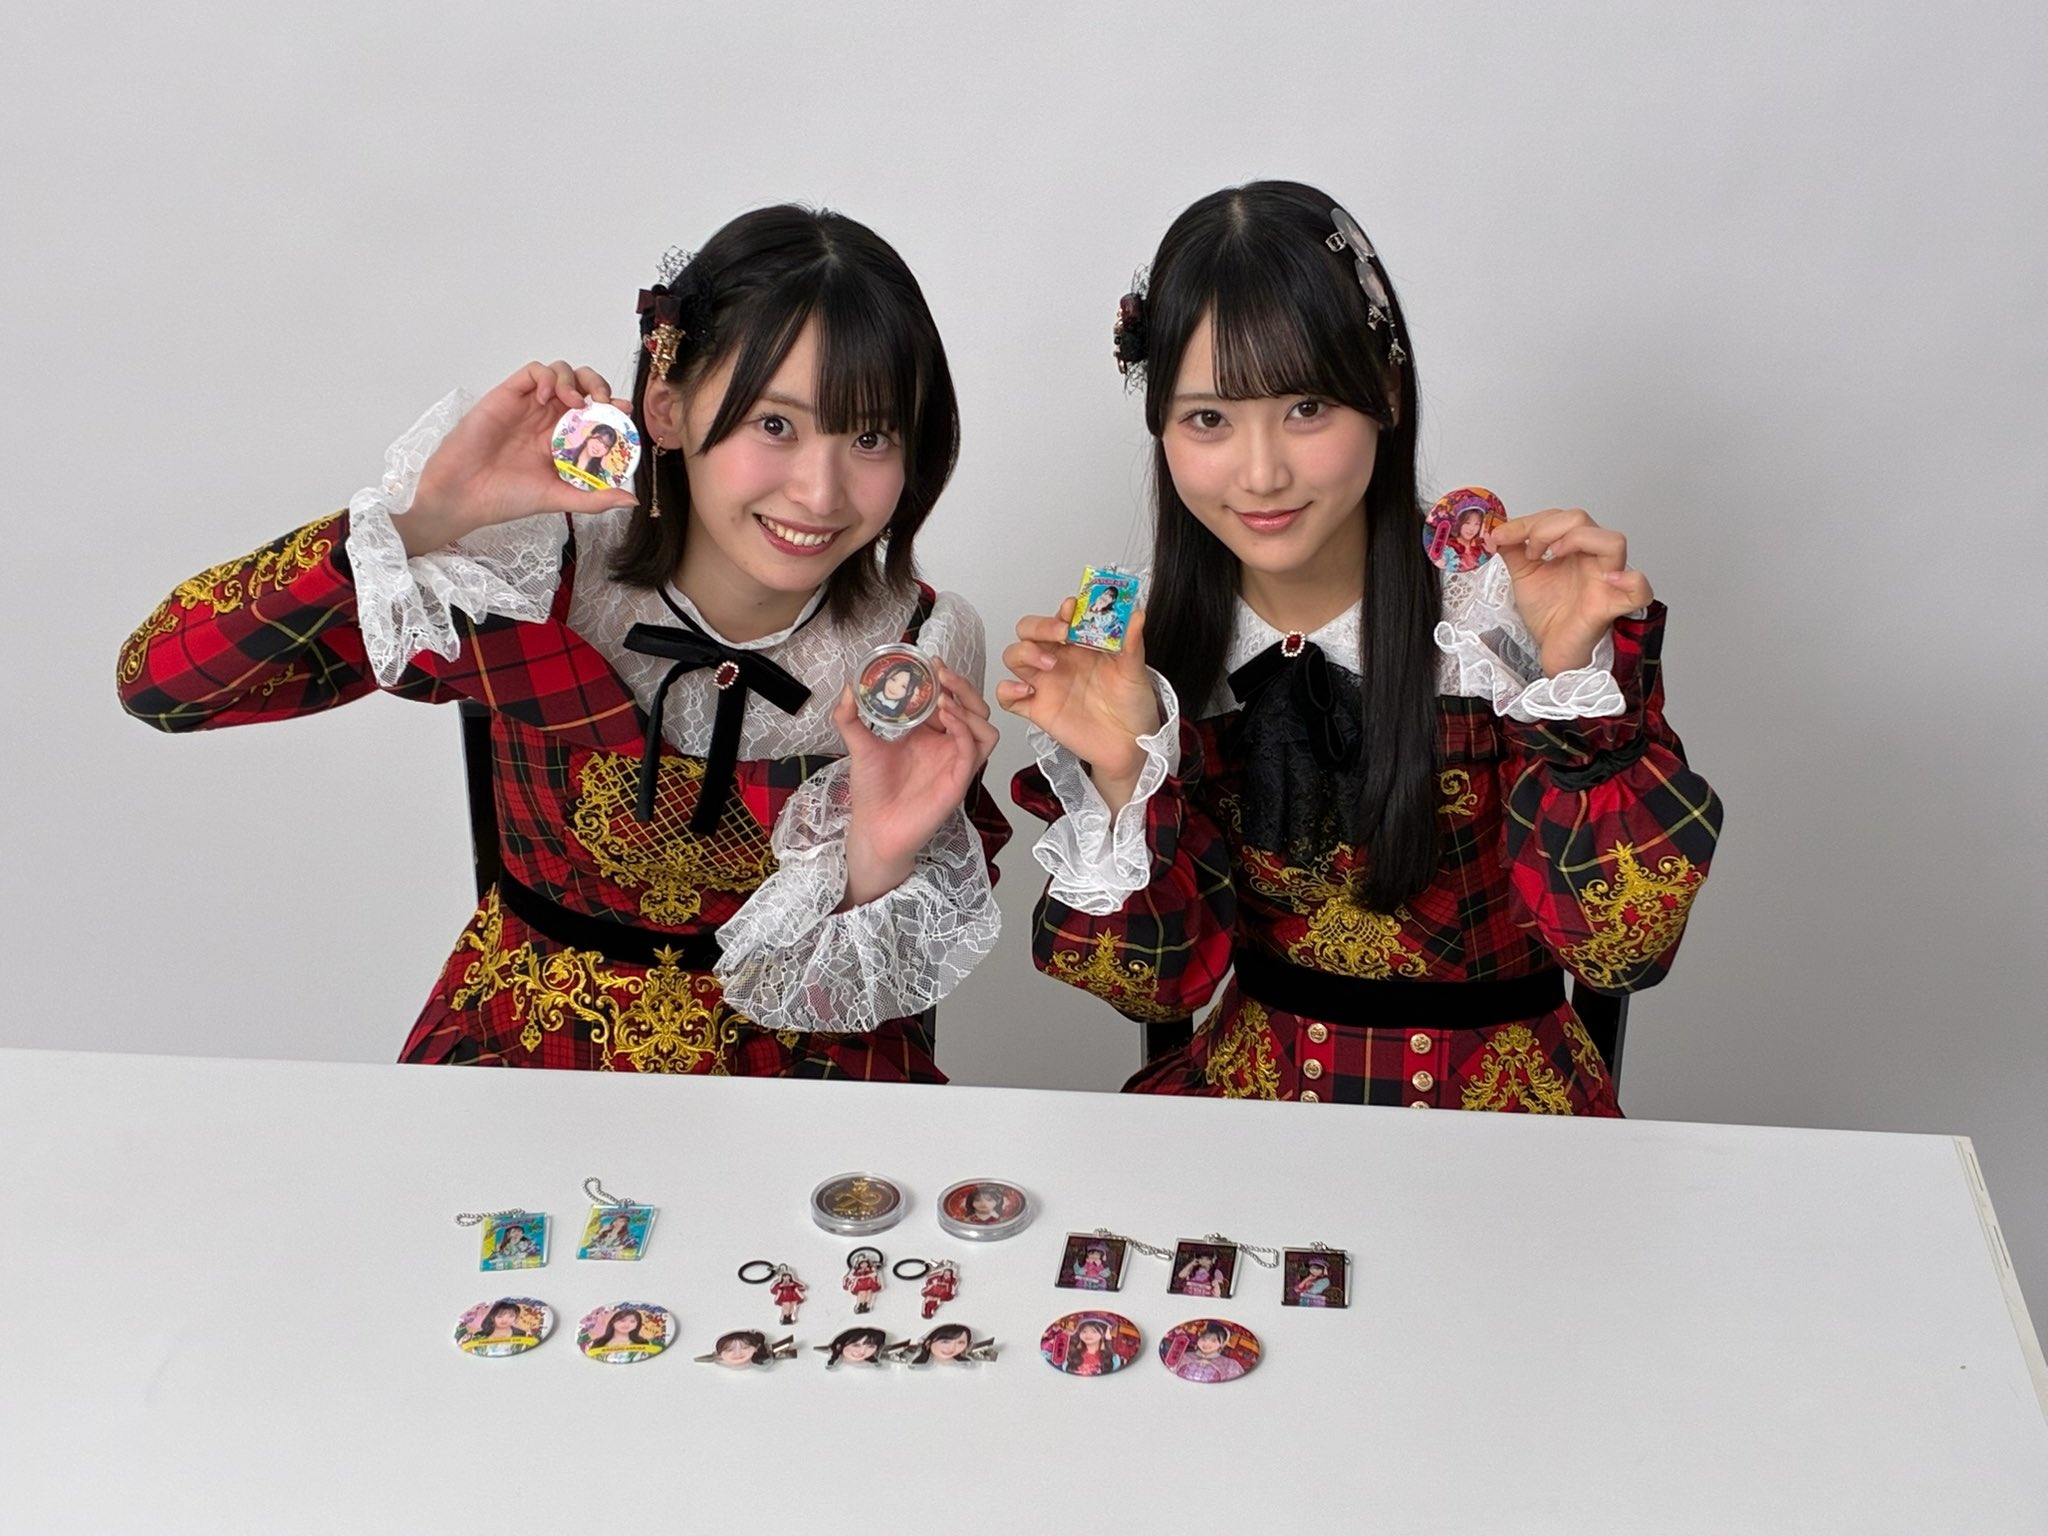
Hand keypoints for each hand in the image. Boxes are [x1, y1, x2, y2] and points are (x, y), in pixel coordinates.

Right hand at [397, 361, 639, 555]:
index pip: (596, 415)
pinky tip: (547, 398)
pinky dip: (547, 377)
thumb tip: (631, 500)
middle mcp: (548, 420)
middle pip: (583, 386)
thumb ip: (594, 498)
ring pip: (561, 373)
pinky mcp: (507, 396)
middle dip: (599, 386)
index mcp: (563, 441)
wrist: (464, 495)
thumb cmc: (506, 498)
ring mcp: (529, 406)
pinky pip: (533, 371)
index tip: (623, 414)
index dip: (612, 409)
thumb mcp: (559, 499)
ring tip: (574, 403)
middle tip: (604, 402)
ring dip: (574, 380)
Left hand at [834, 659, 999, 905]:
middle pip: (974, 708)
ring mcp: (956, 762)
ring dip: (969, 706)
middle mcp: (947, 746)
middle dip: (962, 686)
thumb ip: (850, 717)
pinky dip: (964, 728)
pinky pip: (974, 748)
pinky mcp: (960, 779)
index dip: (945, 679)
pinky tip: (946, 717)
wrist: (873, 828)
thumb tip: (848, 687)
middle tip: (942, 672)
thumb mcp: (858, 745)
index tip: (931, 661)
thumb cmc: (871, 792)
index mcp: (929, 734)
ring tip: (944, 697)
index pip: (949, 698)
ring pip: (984, 726)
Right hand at [996, 601, 1161, 810]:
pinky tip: (1025, 691)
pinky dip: (1007, 691)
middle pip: (1029, 631)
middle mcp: (1059, 659)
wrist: (1129, 744)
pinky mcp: (1037, 709)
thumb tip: (1137, 615)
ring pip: (1014, 656)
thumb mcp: (1136, 671)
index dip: (1062, 610)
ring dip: (1024, 652)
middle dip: (1039, 626)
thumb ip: (1132, 643)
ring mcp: (1045, 683)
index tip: (1072, 609)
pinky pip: (1007, 697)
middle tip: (1060, 634)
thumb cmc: (1132, 705)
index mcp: (1080, 645)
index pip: (1060, 617)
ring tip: (1049, 663)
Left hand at [1486, 509, 1653, 676]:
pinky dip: (1631, 580)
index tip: (1502, 536)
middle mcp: (1592, 558)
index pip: (1558, 517)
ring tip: (1556, 554)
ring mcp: (1606, 580)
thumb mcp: (1524, 576)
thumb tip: (1499, 531)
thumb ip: (1513, 551)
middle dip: (1547, 528)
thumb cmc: (1549, 613)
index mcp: (1574, 548)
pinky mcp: (1612, 605)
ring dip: (1580, 538)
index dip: (1528, 522)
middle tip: (1530, 551)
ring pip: (1613, 541)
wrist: (1553, 649)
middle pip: (1582, 520)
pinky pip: (1640, 589)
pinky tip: (1609, 579)